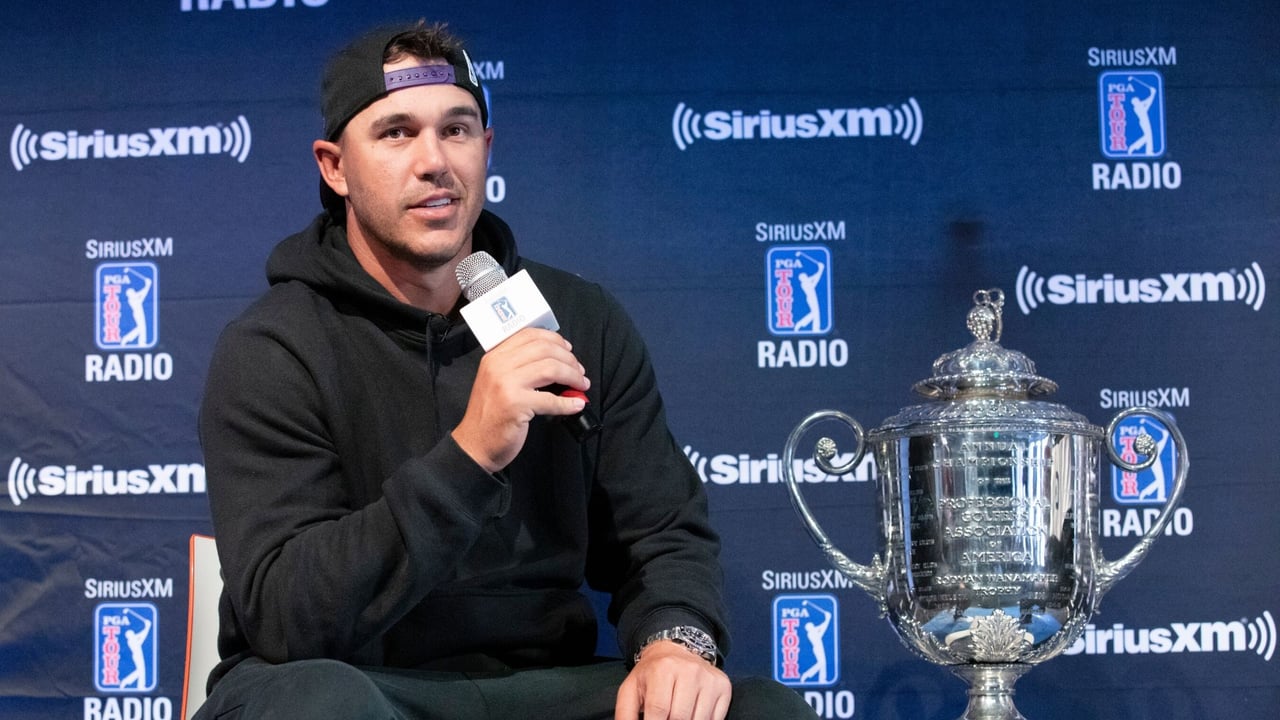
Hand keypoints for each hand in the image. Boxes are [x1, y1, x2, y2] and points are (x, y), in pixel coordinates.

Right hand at [451, 328, 588, 471]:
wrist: (474, 445)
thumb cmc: (489, 415)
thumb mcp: (497, 381)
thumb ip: (519, 367)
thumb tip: (557, 360)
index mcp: (494, 356)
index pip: (530, 335)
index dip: (555, 340)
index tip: (568, 350)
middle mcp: (498, 366)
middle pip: (544, 349)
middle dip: (569, 359)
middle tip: (579, 372)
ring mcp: (506, 384)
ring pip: (551, 369)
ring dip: (572, 377)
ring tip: (581, 385)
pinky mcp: (515, 405)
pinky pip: (551, 400)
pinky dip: (568, 403)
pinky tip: (576, 405)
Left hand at [615, 641, 731, 719]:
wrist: (676, 650)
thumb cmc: (651, 675)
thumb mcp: (630, 690)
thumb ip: (624, 715)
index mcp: (663, 669)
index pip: (659, 710)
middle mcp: (690, 671)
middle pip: (680, 718)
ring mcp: (710, 678)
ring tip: (675, 716)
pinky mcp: (724, 686)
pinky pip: (715, 719)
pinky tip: (692, 715)